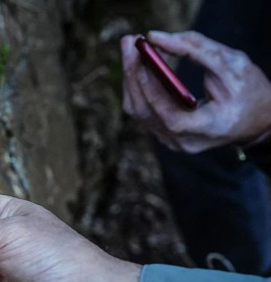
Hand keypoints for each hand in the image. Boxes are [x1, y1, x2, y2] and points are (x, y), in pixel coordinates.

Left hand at [121, 31, 270, 152]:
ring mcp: (173, 141)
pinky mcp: (165, 134)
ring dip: (132, 77)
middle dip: (134, 75)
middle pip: (147, 113)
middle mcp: (187, 141)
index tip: (143, 66)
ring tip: (131, 47)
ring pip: (139, 112)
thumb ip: (198, 50)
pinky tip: (140, 63)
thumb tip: (156, 38)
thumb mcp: (233, 65)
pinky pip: (143, 111)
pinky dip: (139, 85)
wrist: (253, 119)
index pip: (173, 120)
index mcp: (211, 128)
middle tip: (130, 43)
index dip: (154, 94)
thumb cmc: (247, 90)